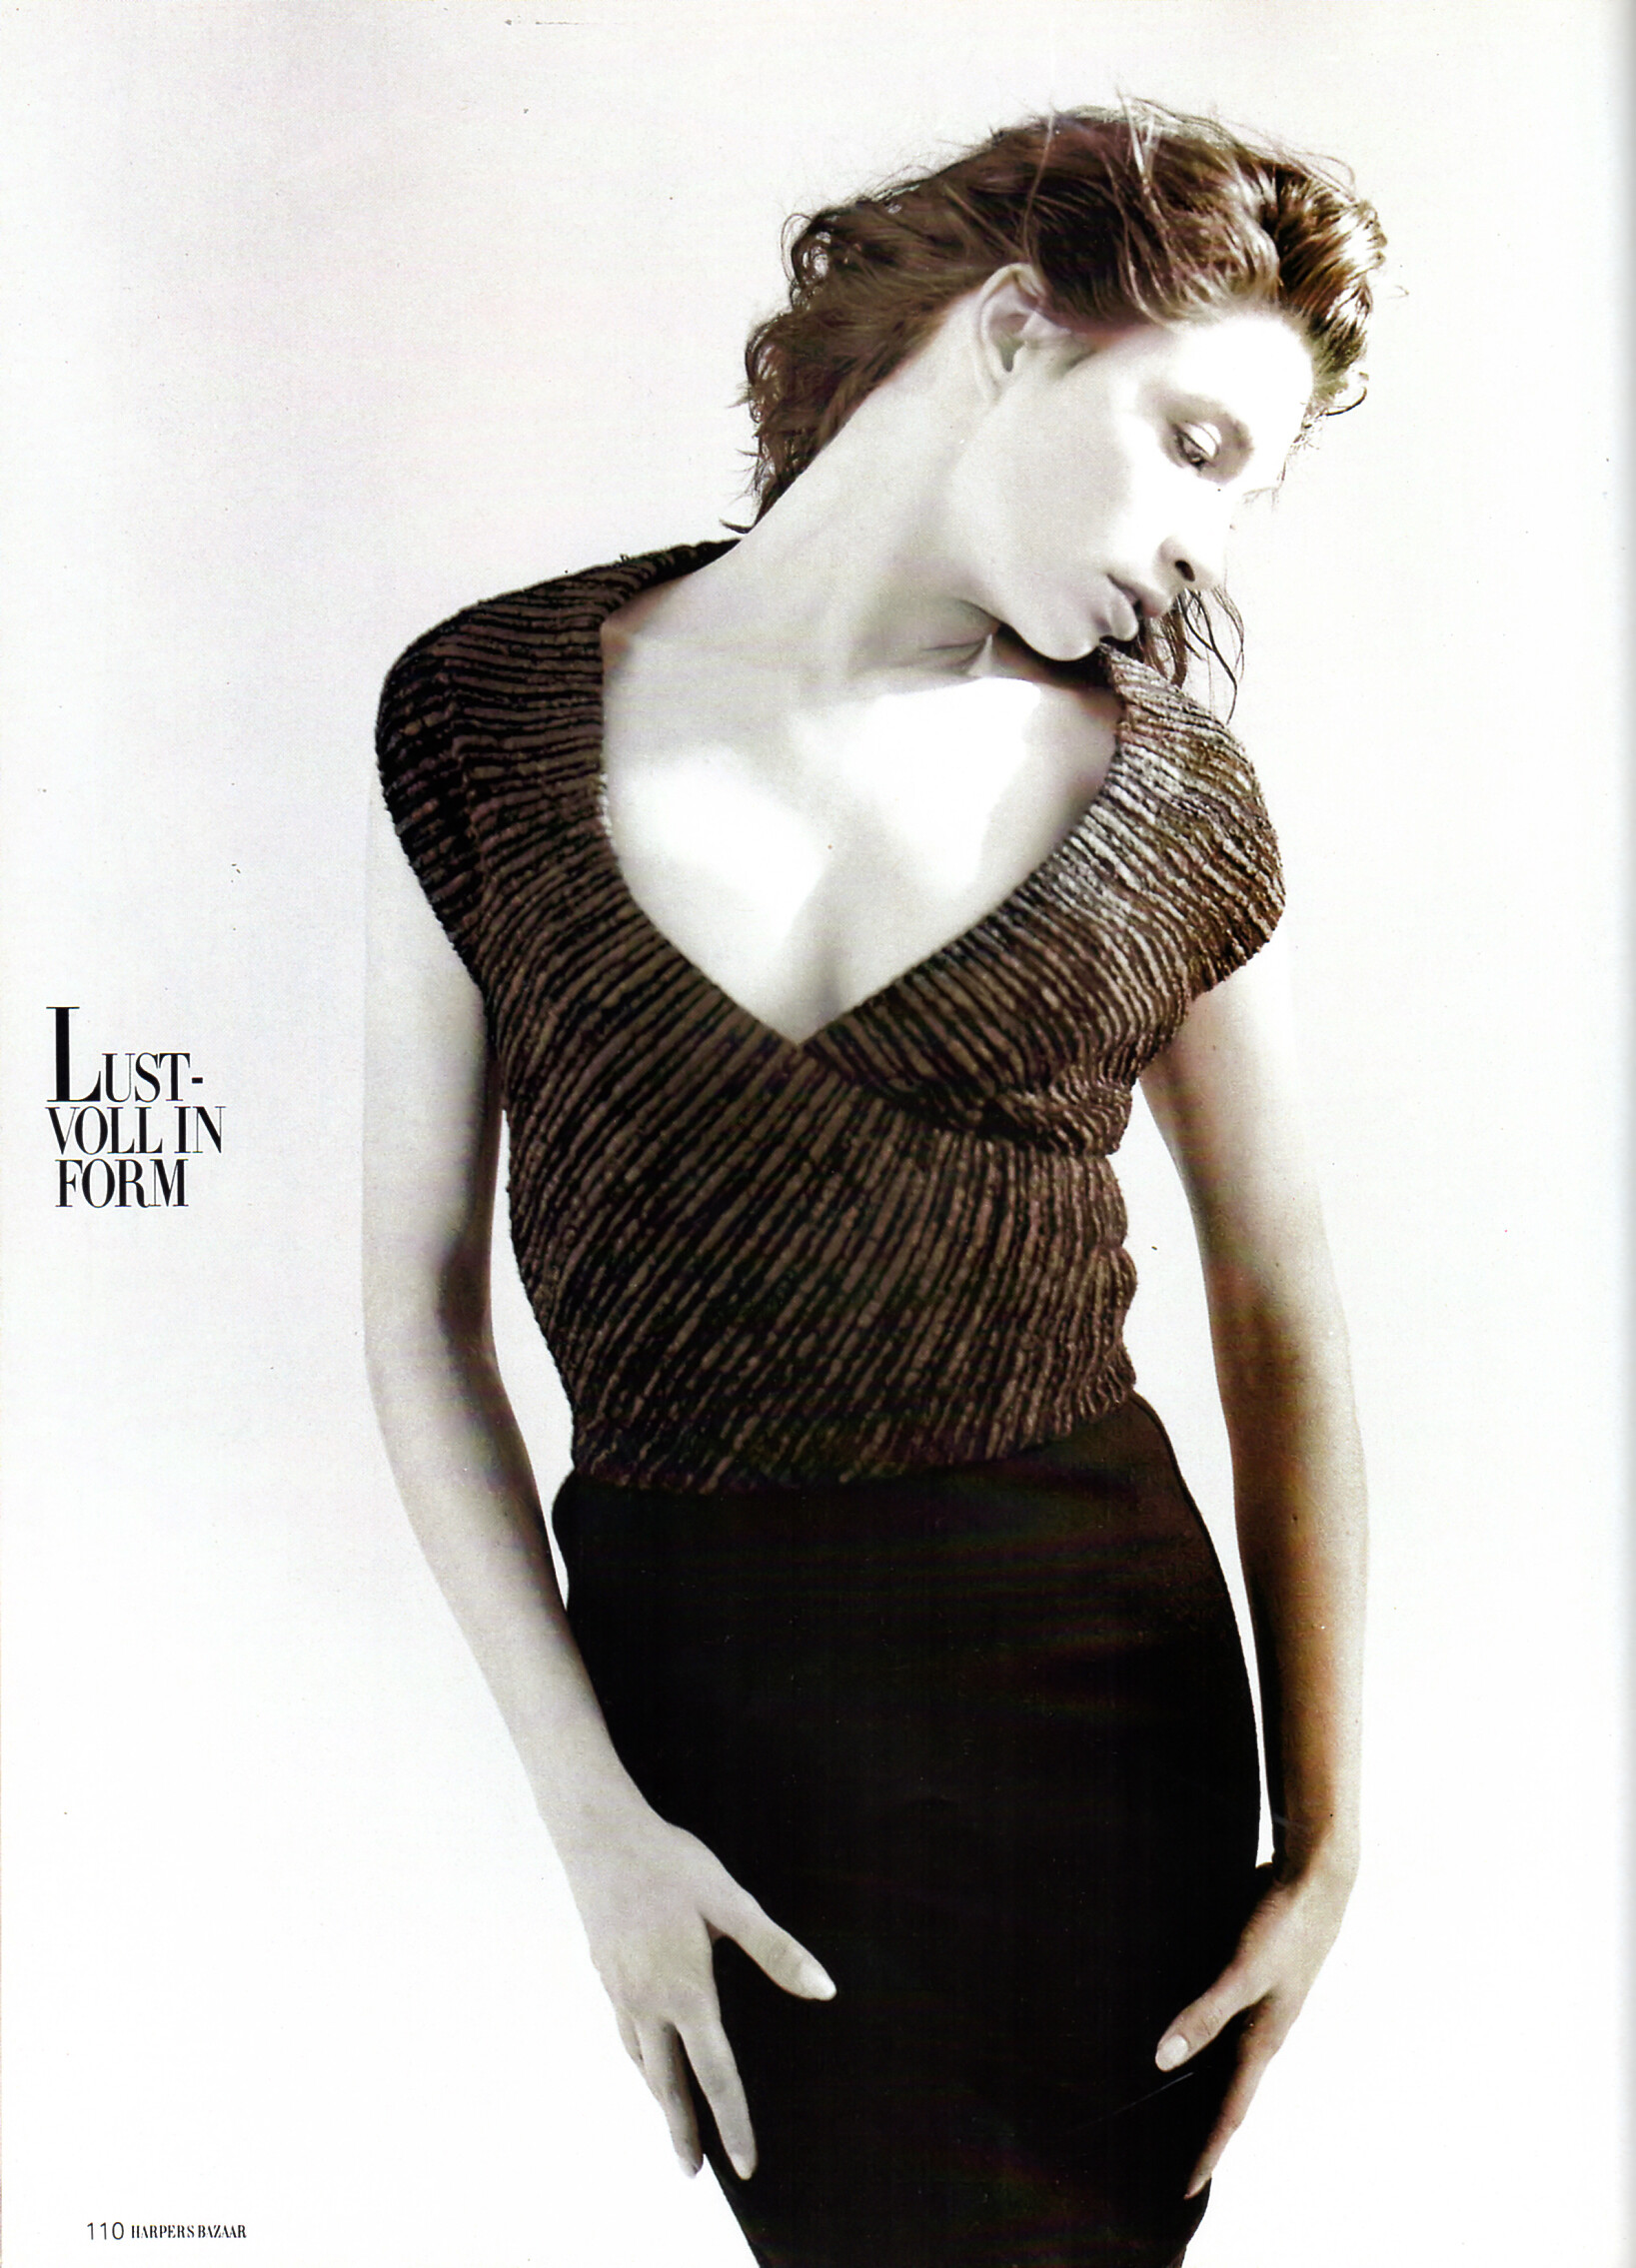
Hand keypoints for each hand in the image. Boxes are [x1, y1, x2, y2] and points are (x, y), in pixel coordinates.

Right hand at [559, 1796, 835, 2180]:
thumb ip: (776, 1950)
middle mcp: (647, 2002)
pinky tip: (645, 2051)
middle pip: (667, 2083)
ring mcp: (619, 1989)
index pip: (715, 2074)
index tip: (745, 2165)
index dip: (733, 2123)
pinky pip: (624, 2031)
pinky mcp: (604, 1971)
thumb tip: (824, 1989)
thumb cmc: (671, 1864)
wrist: (598, 1834)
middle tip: (692, 2173)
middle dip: (682, 2130)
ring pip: (641, 2059)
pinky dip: (639, 2057)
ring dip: (658, 2096)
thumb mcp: (730, 1901)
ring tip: (672, 2119)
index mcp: (684, 1992)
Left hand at [1153, 1856, 1354, 2196]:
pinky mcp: (1256, 1979)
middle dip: (1206, 2131)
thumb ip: (1204, 2015)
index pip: (1230, 2112)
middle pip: (1229, 2094)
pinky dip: (1207, 2041)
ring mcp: (1263, 2005)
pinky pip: (1226, 2023)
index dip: (1207, 2151)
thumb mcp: (1242, 1972)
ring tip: (1177, 2110)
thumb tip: (1163, 2060)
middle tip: (1176, 2163)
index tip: (1186, 2188)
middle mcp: (1264, 2031)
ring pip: (1228, 2058)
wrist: (1318, 1880)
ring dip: (1205, 2086)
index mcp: (1264, 2041)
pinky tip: (1189, 2033)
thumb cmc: (1284, 1927)